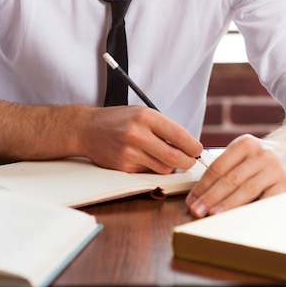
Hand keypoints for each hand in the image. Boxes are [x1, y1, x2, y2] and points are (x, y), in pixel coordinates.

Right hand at [80, 105, 202, 173]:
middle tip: (190, 160)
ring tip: (167, 157)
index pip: (179, 135)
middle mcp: (138, 134)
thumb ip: (163, 127)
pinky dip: (153, 169)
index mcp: (146, 117)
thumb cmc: (118, 119)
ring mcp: (130, 153)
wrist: (87, 129)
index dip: (194, 146)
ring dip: (171, 166)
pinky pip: (149, 173)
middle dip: (188, 162)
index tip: (197, 149)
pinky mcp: (124, 167)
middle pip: (175, 157)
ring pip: (164, 168)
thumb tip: (188, 145)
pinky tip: (146, 158)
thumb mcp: (142, 113)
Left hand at [185, 133, 285, 217]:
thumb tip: (201, 194)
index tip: (191, 200)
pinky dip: (252, 211)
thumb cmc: (261, 157)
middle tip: (196, 211)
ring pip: (247, 190)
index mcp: (245, 144)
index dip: (203, 185)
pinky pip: (267, 201)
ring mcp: (275, 169)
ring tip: (213, 215)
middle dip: (211, 197)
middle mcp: (261, 154)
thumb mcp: (244, 152)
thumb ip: (226, 167)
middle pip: (231, 179)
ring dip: (228, 205)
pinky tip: (241, 219)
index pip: (218, 167)